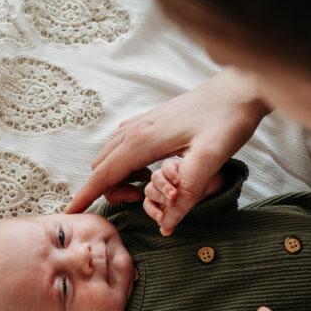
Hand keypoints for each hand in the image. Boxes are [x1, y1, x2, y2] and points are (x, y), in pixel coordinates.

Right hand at [65, 68, 270, 232]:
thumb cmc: (228, 119)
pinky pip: (124, 146)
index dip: (85, 197)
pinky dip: (128, 164)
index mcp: (143, 140)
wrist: (241, 86)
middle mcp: (136, 129)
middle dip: (111, 191)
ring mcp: (142, 122)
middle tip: (144, 200)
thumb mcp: (212, 159)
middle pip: (102, 168)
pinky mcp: (152, 120)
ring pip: (111, 156)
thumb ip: (187, 191)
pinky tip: (154, 170)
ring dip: (119, 177)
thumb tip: (166, 224)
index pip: (103, 175)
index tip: (69, 216)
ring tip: (151, 186)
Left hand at [143, 158, 225, 234]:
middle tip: (172, 201)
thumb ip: (172, 219)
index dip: (152, 210)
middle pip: (149, 190)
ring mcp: (167, 174)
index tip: (160, 217)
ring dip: (164, 187)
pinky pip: (165, 166)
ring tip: (175, 192)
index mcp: (163, 198)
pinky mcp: (173, 163)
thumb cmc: (197, 192)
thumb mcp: (184, 208)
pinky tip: (178, 179)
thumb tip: (164, 231)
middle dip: (159, 197)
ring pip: (154, 178)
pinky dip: (169, 173)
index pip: (148, 204)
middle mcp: (163, 186)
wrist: (213, 177)